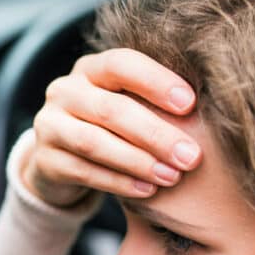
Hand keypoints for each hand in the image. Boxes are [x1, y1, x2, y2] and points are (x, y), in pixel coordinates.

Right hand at [22, 48, 202, 206]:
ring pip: (94, 143)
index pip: (121, 64)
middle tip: (191, 156)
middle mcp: (64, 91)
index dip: (156, 81)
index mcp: (91, 69)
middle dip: (155, 134)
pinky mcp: (45, 160)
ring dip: (138, 161)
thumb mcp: (128, 105)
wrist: (60, 160)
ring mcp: (49, 125)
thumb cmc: (111, 128)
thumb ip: (153, 103)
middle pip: (110, 109)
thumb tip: (209, 111)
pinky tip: (147, 190)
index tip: (191, 104)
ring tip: (172, 176)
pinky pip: (84, 171)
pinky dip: (119, 182)